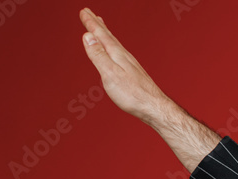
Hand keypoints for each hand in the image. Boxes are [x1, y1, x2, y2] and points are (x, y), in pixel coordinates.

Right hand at [79, 8, 173, 125]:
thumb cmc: (133, 95)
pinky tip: (114, 52)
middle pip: (108, 36)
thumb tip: (88, 37)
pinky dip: (113, 47)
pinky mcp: (133, 73)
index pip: (101, 34)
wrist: (154, 107)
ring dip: (105, 34)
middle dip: (97, 24)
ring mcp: (130, 64)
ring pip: (114, 44)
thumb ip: (98, 55)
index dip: (91, 23)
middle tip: (88, 13)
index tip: (83, 12)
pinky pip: (119, 53)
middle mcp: (124, 56)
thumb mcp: (110, 74)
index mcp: (116, 54)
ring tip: (100, 26)